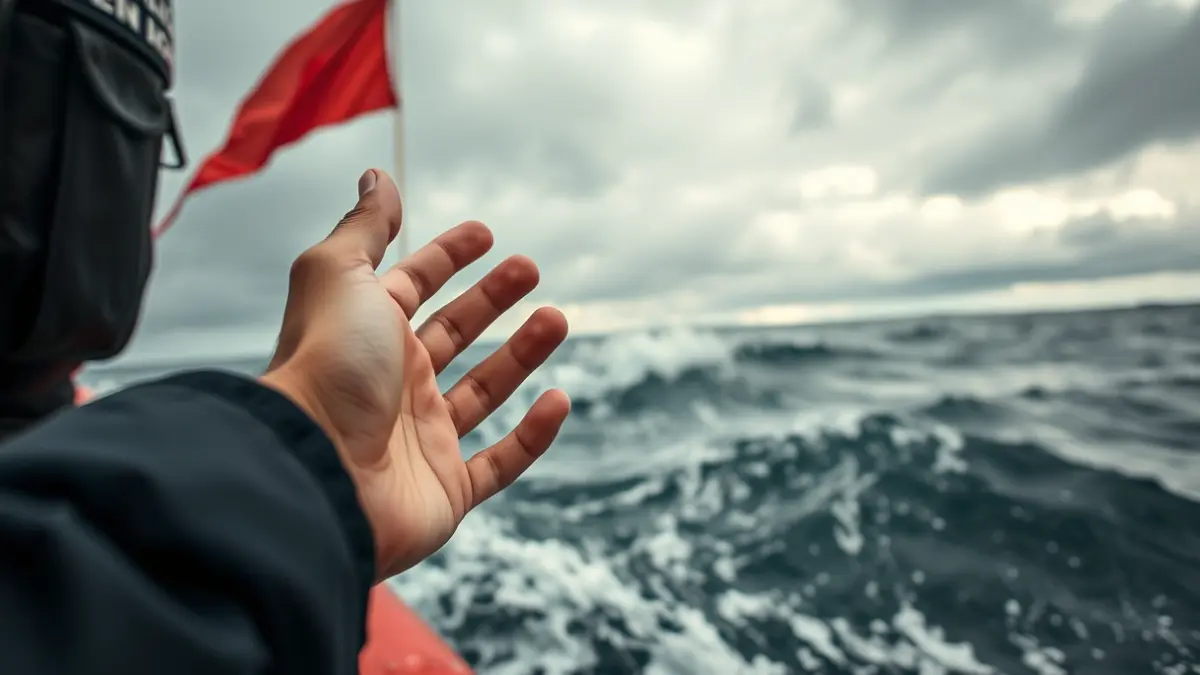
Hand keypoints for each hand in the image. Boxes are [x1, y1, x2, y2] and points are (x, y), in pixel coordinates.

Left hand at [260, 169, 569, 579]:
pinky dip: (533, 436)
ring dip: (522, 355)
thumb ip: (364, 228)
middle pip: (452, 334)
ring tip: (557, 319)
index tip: (486, 234)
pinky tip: (559, 400)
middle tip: (530, 269)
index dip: (447, 257)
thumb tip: (377, 176)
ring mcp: (420, 440)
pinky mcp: (446, 491)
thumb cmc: (327, 366)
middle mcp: (392, 384)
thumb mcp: (340, 276)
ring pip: (483, 391)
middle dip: (491, 300)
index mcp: (366, 335)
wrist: (317, 471)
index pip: (412, 287)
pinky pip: (499, 463)